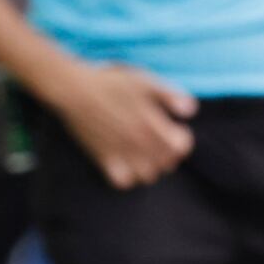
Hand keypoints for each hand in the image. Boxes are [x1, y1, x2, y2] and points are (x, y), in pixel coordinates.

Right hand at [53, 63, 194, 187]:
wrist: (73, 90)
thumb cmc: (110, 83)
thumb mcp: (145, 81)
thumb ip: (171, 95)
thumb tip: (190, 112)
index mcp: (152, 124)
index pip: (181, 147)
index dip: (182, 140)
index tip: (175, 132)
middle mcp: (139, 142)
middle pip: (167, 165)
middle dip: (169, 156)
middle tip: (160, 144)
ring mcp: (121, 152)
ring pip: (147, 176)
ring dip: (151, 168)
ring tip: (145, 155)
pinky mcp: (102, 158)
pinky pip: (122, 182)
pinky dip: (128, 177)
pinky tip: (126, 164)